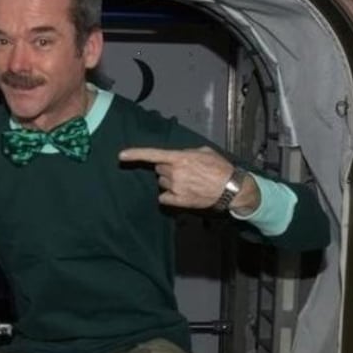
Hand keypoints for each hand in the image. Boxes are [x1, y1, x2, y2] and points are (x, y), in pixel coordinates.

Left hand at [118, 146, 258, 211]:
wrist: (230, 188)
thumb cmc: (220, 168)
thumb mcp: (204, 152)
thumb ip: (187, 152)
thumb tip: (178, 156)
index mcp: (180, 158)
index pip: (153, 154)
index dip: (135, 154)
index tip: (121, 156)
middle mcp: (175, 172)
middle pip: (159, 170)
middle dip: (167, 170)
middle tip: (184, 172)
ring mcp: (175, 188)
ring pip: (162, 183)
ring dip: (170, 182)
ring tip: (188, 183)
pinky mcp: (178, 201)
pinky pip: (163, 198)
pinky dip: (168, 196)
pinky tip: (181, 193)